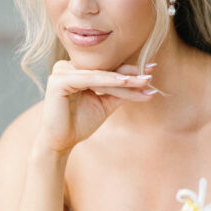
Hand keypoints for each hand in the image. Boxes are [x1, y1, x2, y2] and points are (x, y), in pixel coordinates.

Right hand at [35, 58, 156, 156]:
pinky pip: (89, 79)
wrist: (61, 142)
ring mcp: (61, 72)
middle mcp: (67, 67)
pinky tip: (124, 81)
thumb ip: (119, 92)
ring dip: (123, 79)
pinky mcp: (58, 81)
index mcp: (76, 71)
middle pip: (105, 70)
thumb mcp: (105, 105)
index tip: (152, 70)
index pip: (106, 68)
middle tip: (151, 76)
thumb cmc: (79, 124)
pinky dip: (107, 81)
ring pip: (100, 75)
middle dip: (130, 75)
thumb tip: (145, 83)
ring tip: (143, 81)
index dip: (129, 70)